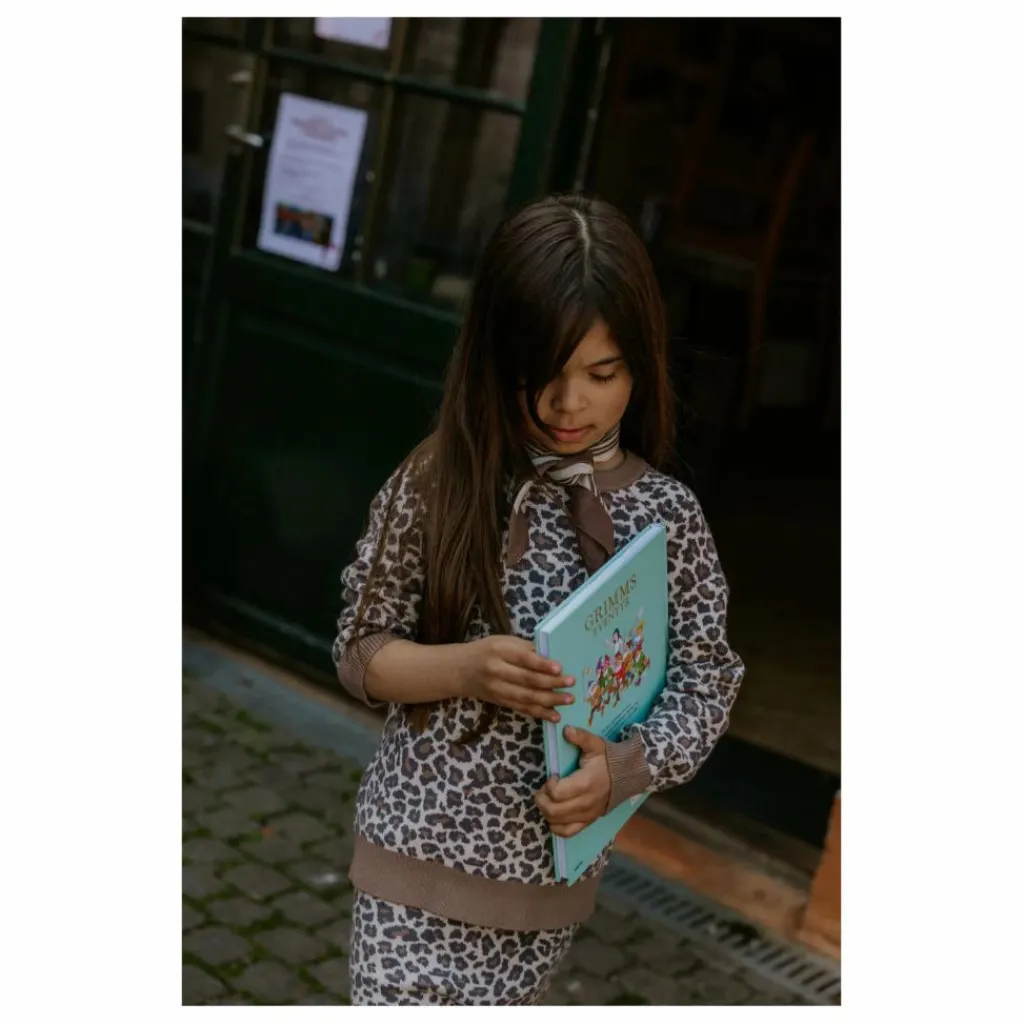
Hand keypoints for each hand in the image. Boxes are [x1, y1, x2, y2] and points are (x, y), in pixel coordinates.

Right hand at [455, 635, 574, 722]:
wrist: (461, 670)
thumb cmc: (487, 650)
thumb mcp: (503, 642)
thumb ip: (525, 648)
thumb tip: (551, 657)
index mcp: (499, 651)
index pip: (524, 658)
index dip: (542, 664)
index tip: (560, 668)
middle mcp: (497, 671)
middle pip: (527, 680)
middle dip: (552, 683)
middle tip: (571, 684)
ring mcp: (498, 689)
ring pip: (526, 697)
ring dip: (549, 700)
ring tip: (568, 700)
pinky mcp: (500, 702)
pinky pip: (522, 708)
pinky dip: (539, 713)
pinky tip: (554, 715)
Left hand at [534, 726, 610, 837]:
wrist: (627, 776)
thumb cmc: (608, 760)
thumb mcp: (595, 745)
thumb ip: (580, 737)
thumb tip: (566, 729)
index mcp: (585, 784)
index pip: (556, 793)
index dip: (548, 785)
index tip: (552, 775)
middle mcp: (585, 804)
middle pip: (553, 811)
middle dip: (541, 799)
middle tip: (542, 789)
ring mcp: (586, 815)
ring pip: (557, 823)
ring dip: (546, 812)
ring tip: (547, 799)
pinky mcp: (588, 821)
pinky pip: (568, 832)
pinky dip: (556, 828)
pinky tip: (552, 816)